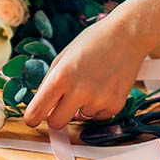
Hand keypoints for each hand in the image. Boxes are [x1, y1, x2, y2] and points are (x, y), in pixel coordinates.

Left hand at [22, 17, 154, 129]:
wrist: (127, 35)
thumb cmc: (94, 41)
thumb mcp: (64, 56)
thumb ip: (49, 82)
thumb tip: (40, 106)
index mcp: (61, 77)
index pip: (36, 113)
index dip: (32, 117)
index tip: (33, 117)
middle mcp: (79, 91)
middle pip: (56, 123)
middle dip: (56, 116)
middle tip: (62, 104)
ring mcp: (98, 100)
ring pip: (80, 119)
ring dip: (81, 107)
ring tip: (92, 82)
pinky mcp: (115, 105)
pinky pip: (98, 117)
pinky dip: (99, 106)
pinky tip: (104, 86)